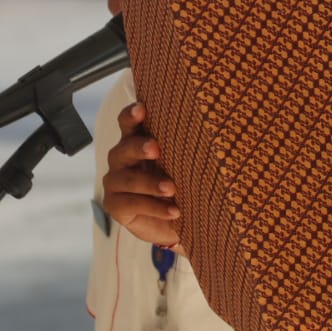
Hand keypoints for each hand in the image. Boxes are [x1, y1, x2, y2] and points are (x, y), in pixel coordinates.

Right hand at [102, 102, 183, 246]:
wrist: (177, 222)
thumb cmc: (182, 185)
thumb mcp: (186, 165)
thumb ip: (187, 148)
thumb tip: (217, 131)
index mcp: (136, 141)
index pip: (128, 123)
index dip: (131, 115)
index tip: (142, 108)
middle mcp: (122, 159)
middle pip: (123, 148)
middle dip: (139, 147)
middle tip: (156, 149)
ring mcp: (115, 182)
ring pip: (127, 179)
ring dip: (150, 183)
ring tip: (172, 188)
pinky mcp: (114, 206)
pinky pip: (130, 204)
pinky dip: (154, 207)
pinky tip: (174, 211)